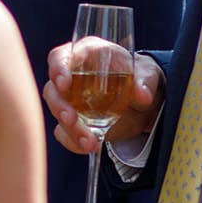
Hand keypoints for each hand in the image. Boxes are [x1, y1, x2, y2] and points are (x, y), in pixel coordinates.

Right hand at [43, 45, 161, 152]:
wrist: (144, 105)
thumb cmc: (140, 78)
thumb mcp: (148, 74)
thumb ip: (145, 80)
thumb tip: (142, 94)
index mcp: (86, 56)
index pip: (61, 57)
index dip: (58, 69)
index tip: (64, 83)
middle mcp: (72, 77)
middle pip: (53, 89)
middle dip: (59, 105)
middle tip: (71, 118)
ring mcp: (70, 102)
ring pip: (58, 113)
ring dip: (69, 128)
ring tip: (89, 141)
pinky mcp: (74, 122)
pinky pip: (65, 133)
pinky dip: (73, 141)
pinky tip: (88, 147)